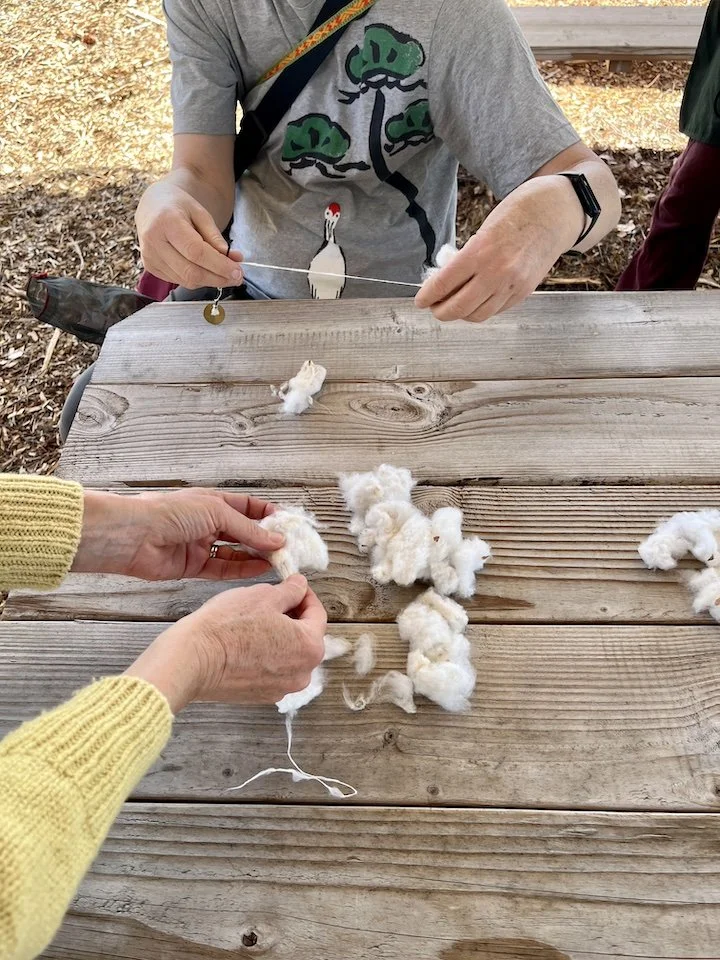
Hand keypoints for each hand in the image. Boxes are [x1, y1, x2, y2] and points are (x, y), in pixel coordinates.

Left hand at [72, 488, 284, 580]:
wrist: (134, 536)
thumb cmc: (170, 513)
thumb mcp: (216, 513)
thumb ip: (248, 529)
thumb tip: (276, 539)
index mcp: (212, 502)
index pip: (247, 507)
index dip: (267, 515)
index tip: (288, 524)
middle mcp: (207, 523)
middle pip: (243, 531)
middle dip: (264, 539)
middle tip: (287, 547)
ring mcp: (200, 545)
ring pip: (235, 552)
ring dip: (256, 556)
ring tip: (278, 560)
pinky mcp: (193, 566)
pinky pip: (222, 569)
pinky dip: (241, 570)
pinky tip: (259, 570)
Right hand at [124, 576, 326, 711]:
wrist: (192, 660)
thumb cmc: (227, 626)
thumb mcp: (263, 595)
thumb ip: (291, 591)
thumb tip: (300, 586)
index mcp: (310, 646)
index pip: (318, 614)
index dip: (305, 595)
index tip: (292, 586)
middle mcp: (303, 673)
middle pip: (306, 637)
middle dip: (293, 617)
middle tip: (271, 601)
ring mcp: (282, 688)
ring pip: (289, 654)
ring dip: (280, 637)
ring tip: (255, 622)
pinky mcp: (261, 696)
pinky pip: (273, 670)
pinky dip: (266, 655)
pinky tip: (246, 643)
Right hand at [135, 180, 243, 289]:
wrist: (153, 207)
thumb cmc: (178, 207)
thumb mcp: (200, 213)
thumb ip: (216, 237)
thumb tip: (233, 259)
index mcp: (166, 222)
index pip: (196, 252)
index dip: (219, 266)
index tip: (238, 271)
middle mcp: (154, 241)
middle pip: (191, 271)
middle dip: (218, 278)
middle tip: (236, 277)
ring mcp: (149, 257)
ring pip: (186, 280)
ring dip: (210, 281)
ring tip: (224, 274)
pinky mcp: (150, 267)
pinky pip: (179, 280)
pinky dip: (197, 280)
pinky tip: (206, 271)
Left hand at [415, 177, 575, 322]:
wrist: (556, 211)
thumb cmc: (518, 213)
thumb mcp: (484, 229)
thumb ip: (466, 257)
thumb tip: (445, 281)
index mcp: (480, 252)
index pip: (444, 284)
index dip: (427, 296)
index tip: (420, 300)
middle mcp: (496, 273)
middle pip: (458, 308)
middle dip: (441, 311)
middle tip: (434, 306)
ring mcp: (512, 285)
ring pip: (477, 315)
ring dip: (462, 313)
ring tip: (455, 304)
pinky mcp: (524, 292)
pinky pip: (496, 310)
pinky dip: (481, 309)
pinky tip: (477, 299)